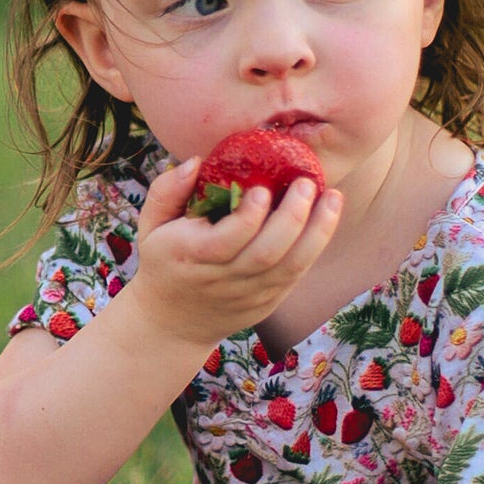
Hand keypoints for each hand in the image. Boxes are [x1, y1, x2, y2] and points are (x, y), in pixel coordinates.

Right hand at [127, 153, 342, 353]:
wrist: (172, 322)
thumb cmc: (164, 260)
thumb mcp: (151, 225)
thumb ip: (167, 191)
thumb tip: (195, 161)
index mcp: (190, 257)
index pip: (225, 241)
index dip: (248, 217)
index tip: (261, 188)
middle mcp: (223, 279)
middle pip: (265, 254)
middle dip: (292, 217)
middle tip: (306, 182)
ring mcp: (250, 294)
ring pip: (290, 267)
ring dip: (317, 231)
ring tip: (332, 197)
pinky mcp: (269, 301)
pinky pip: (298, 274)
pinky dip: (316, 245)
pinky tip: (327, 217)